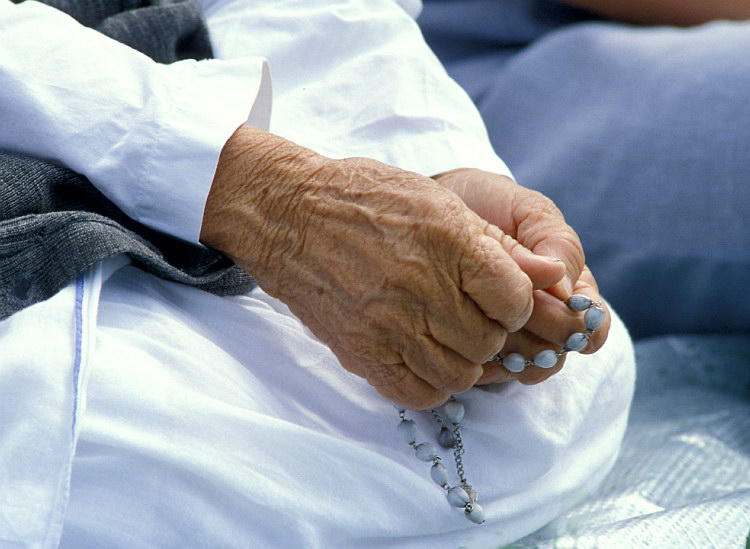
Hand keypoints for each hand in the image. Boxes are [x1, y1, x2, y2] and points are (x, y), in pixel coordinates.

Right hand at [200, 126, 564, 408]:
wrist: (289, 215)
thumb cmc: (365, 199)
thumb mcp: (437, 201)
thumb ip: (497, 242)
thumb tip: (552, 273)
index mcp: (448, 242)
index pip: (516, 300)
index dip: (515, 302)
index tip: (498, 295)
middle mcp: (421, 288)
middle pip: (489, 341)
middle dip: (489, 330)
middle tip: (468, 313)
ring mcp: (388, 325)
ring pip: (459, 374)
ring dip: (463, 359)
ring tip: (446, 336)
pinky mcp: (361, 352)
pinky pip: (418, 393)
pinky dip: (431, 384)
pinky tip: (423, 357)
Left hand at [433, 169, 609, 384]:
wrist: (437, 205)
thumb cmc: (487, 203)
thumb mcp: (525, 209)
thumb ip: (554, 240)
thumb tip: (565, 286)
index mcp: (564, 287)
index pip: (593, 322)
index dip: (588, 324)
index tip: (576, 314)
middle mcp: (540, 318)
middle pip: (559, 348)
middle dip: (548, 335)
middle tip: (526, 314)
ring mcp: (506, 335)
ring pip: (527, 365)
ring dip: (517, 354)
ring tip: (494, 332)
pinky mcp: (471, 345)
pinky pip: (488, 371)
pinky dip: (484, 364)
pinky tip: (469, 346)